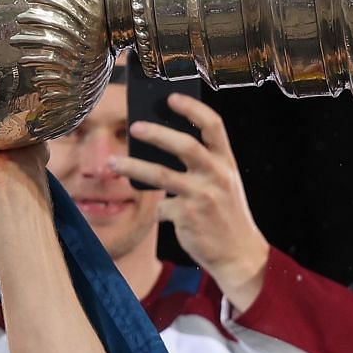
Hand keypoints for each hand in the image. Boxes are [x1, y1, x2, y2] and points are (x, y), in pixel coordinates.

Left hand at [115, 94, 269, 304]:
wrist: (240, 255)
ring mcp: (202, 196)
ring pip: (161, 175)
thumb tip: (159, 147)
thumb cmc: (226, 215)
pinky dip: (159, 211)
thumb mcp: (223, 185)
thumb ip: (202, 166)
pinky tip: (165, 216)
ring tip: (112, 163)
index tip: (172, 98)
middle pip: (185, 145)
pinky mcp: (188, 216)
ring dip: (132, 167)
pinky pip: (161, 207)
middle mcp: (217, 176)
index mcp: (227, 164)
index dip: (192, 109)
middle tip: (134, 127)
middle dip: (157, 133)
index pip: (214, 126)